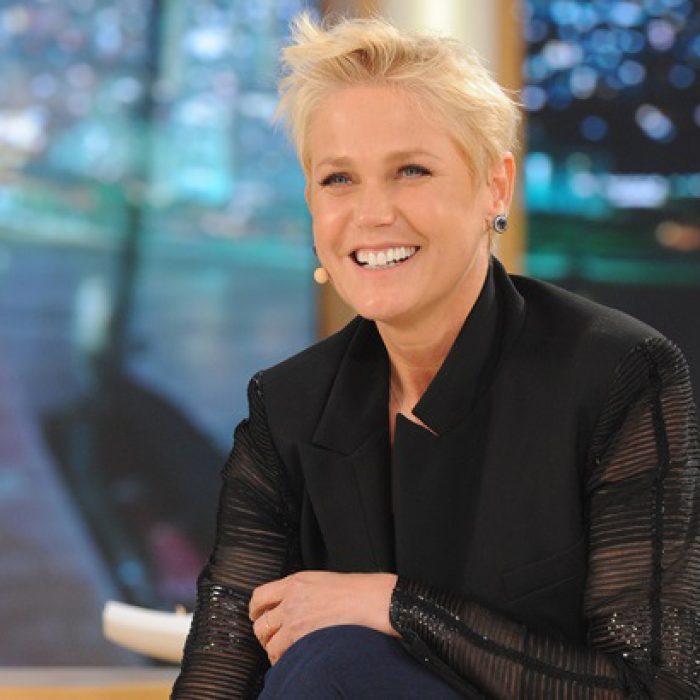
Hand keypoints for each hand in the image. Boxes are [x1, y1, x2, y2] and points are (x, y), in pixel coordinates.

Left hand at [248, 571, 398, 664]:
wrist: (371, 600)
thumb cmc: (355, 590)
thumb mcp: (322, 580)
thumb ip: (301, 590)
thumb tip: (290, 603)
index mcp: (295, 582)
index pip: (260, 596)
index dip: (255, 610)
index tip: (258, 616)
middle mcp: (291, 599)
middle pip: (259, 621)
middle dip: (263, 633)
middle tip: (272, 637)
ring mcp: (296, 619)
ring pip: (267, 639)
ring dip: (272, 647)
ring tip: (284, 650)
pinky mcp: (303, 636)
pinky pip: (280, 653)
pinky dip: (282, 658)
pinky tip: (293, 656)